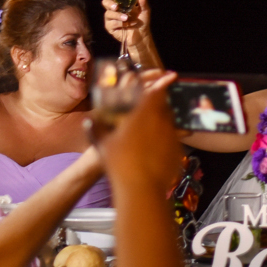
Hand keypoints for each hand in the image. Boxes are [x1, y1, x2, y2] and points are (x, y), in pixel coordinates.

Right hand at [96, 71, 180, 194]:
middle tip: (151, 108)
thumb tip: (88, 121)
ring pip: (170, 121)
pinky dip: (167, 138)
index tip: (165, 78)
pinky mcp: (178, 149)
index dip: (158, 84)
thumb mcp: (103, 144)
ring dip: (163, 121)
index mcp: (144, 114)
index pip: (155, 91)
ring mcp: (172, 135)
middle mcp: (161, 121)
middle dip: (159, 104)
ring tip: (152, 128)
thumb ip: (96, 129)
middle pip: (165, 105)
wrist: (141, 188)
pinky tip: (156, 147)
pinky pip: (174, 138)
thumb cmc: (119, 163)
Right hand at [103, 0, 152, 47]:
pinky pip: (111, 23)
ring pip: (108, 13)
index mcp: (121, 2)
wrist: (141, 35)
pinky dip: (119, 23)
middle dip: (109, 3)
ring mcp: (111, 18)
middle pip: (105, 2)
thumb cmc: (142, 21)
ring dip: (117, 15)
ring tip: (126, 18)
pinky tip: (126, 24)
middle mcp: (114, 9)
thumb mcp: (145, 10)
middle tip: (116, 6)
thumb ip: (143, 2)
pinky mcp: (110, 27)